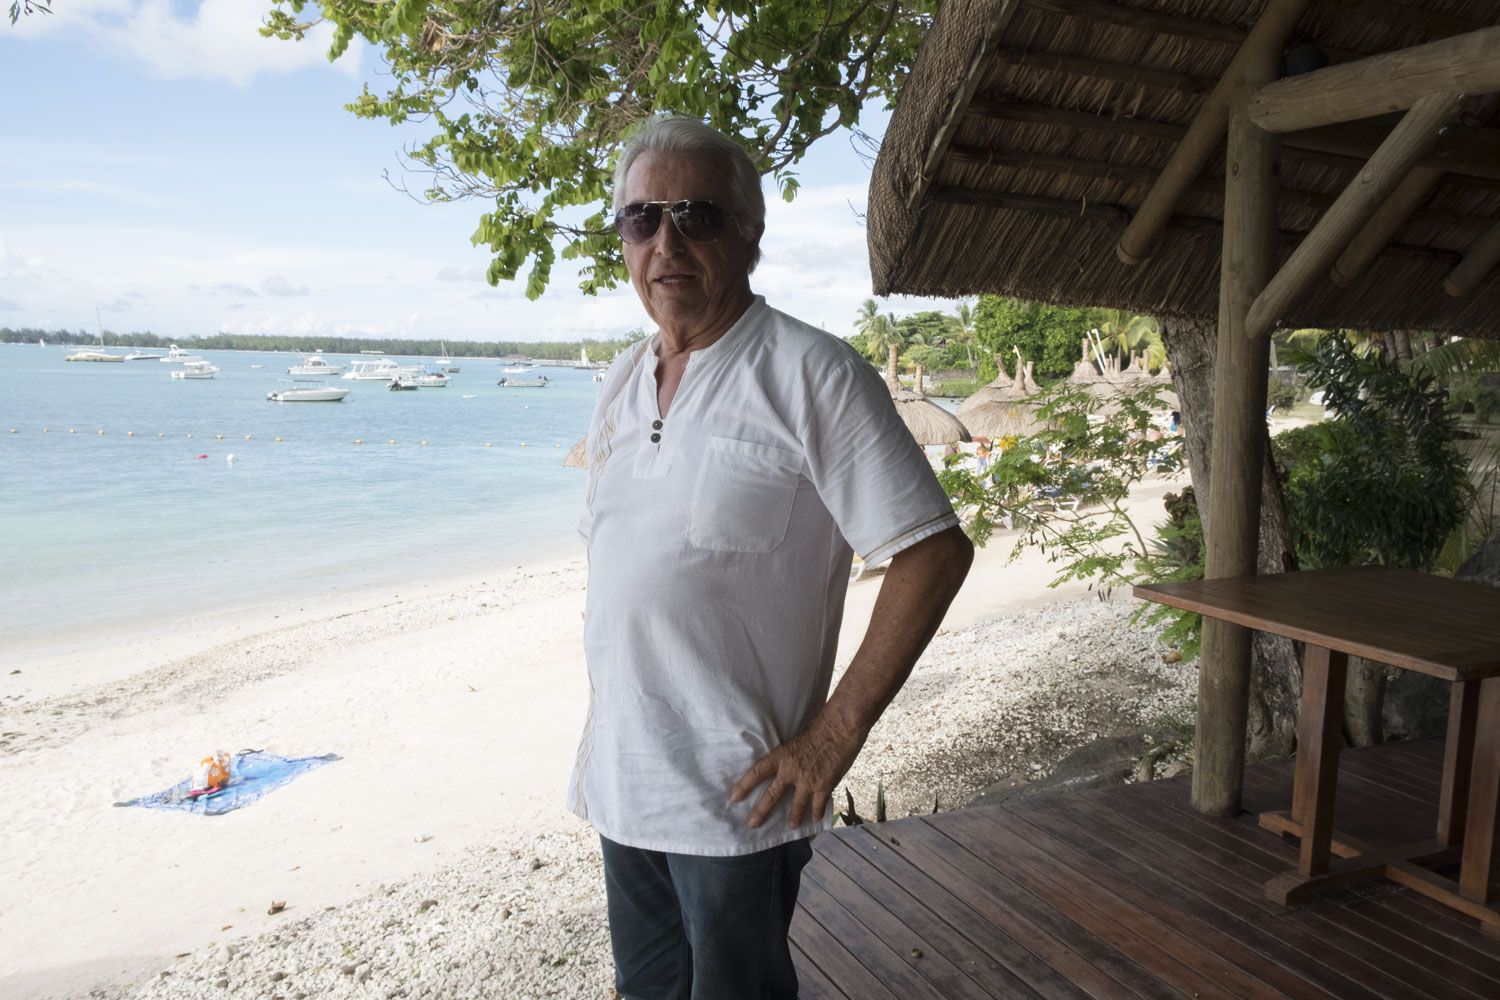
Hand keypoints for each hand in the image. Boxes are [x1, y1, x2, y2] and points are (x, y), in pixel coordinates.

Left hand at [728, 716, 865, 829]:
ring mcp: (808, 781)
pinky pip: (817, 806)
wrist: (840, 728)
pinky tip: (815, 819)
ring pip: (796, 806)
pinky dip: (816, 814)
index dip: (744, 785)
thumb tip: (785, 769)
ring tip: (791, 827)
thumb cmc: (819, 728)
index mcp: (781, 755)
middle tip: (752, 824)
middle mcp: (791, 770)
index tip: (733, 797)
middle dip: (761, 812)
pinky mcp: (824, 786)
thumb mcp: (796, 741)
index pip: (757, 772)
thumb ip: (789, 757)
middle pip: (772, 795)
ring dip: (793, 818)